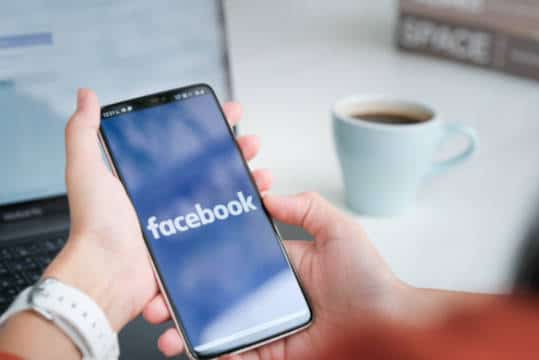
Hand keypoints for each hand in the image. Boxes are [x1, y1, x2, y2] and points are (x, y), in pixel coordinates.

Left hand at [44, 89, 271, 330]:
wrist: (109, 275)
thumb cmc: (96, 226)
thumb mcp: (86, 170)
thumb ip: (83, 132)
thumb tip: (85, 97)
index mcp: (146, 179)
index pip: (184, 145)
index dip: (208, 128)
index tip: (226, 113)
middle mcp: (167, 198)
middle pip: (211, 168)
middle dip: (237, 152)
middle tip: (252, 143)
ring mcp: (183, 220)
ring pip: (223, 194)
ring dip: (246, 180)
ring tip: (261, 173)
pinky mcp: (194, 242)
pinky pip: (225, 223)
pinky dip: (245, 212)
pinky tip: (257, 202)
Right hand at [144, 192, 411, 357]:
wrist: (386, 326)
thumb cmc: (369, 280)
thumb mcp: (339, 230)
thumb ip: (305, 207)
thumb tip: (267, 194)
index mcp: (276, 265)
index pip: (227, 256)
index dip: (197, 255)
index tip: (170, 252)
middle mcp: (264, 295)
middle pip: (211, 293)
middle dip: (177, 293)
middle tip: (152, 292)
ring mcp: (264, 325)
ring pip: (213, 325)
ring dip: (182, 326)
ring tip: (160, 324)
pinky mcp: (268, 353)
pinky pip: (232, 354)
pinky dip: (208, 352)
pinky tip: (186, 344)